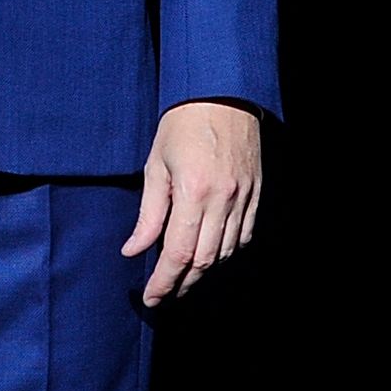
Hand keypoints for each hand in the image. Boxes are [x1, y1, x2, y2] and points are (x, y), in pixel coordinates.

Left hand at [124, 100, 262, 305]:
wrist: (222, 93)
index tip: (151, 297)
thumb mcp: (156, 164)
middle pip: (205, 260)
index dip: (164, 282)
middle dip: (183, 284)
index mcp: (193, 192)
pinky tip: (210, 256)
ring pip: (226, 253)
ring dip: (204, 272)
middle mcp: (223, 200)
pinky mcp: (256, 194)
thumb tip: (134, 250)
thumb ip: (148, 213)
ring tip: (183, 280)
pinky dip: (227, 252)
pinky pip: (244, 236)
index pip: (179, 253)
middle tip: (164, 295)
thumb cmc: (182, 124)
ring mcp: (244, 198)